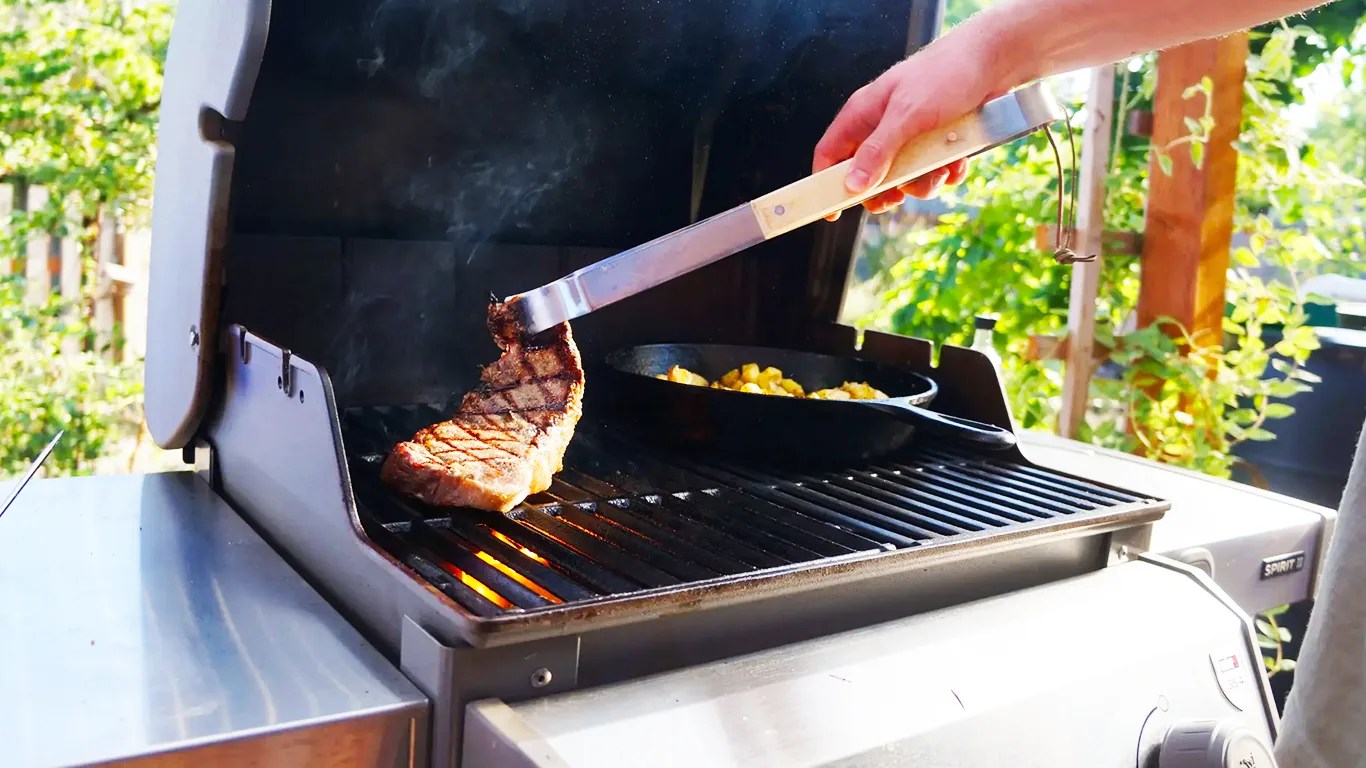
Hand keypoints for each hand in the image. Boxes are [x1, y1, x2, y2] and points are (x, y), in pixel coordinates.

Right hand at [812, 39, 1005, 217]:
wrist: (994, 60)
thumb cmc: (946, 73)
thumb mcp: (907, 114)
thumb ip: (878, 150)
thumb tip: (853, 183)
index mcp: (863, 114)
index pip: (830, 153)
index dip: (825, 183)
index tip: (832, 211)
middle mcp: (882, 127)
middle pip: (867, 175)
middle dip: (885, 190)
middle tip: (898, 196)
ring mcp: (909, 136)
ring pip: (903, 178)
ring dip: (923, 182)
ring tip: (940, 169)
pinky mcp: (935, 142)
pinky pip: (932, 171)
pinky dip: (946, 172)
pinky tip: (956, 161)